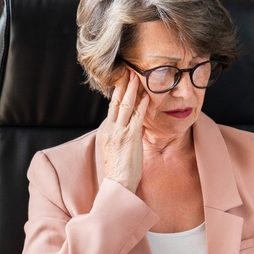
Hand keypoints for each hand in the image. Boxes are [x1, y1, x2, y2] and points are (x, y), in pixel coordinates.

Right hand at [100, 70, 148, 193]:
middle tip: (128, 71)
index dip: (118, 92)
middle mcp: (111, 128)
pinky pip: (137, 117)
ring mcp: (120, 132)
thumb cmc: (120, 168)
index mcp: (106, 130)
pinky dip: (142, 105)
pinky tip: (146, 96)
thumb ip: (123, 133)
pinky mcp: (130, 137)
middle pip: (116, 102)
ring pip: (125, 106)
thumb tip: (134, 123)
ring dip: (132, 90)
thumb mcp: (117, 147)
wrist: (118, 182)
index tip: (123, 80)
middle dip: (123, 85)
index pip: (112, 107)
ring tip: (136, 76)